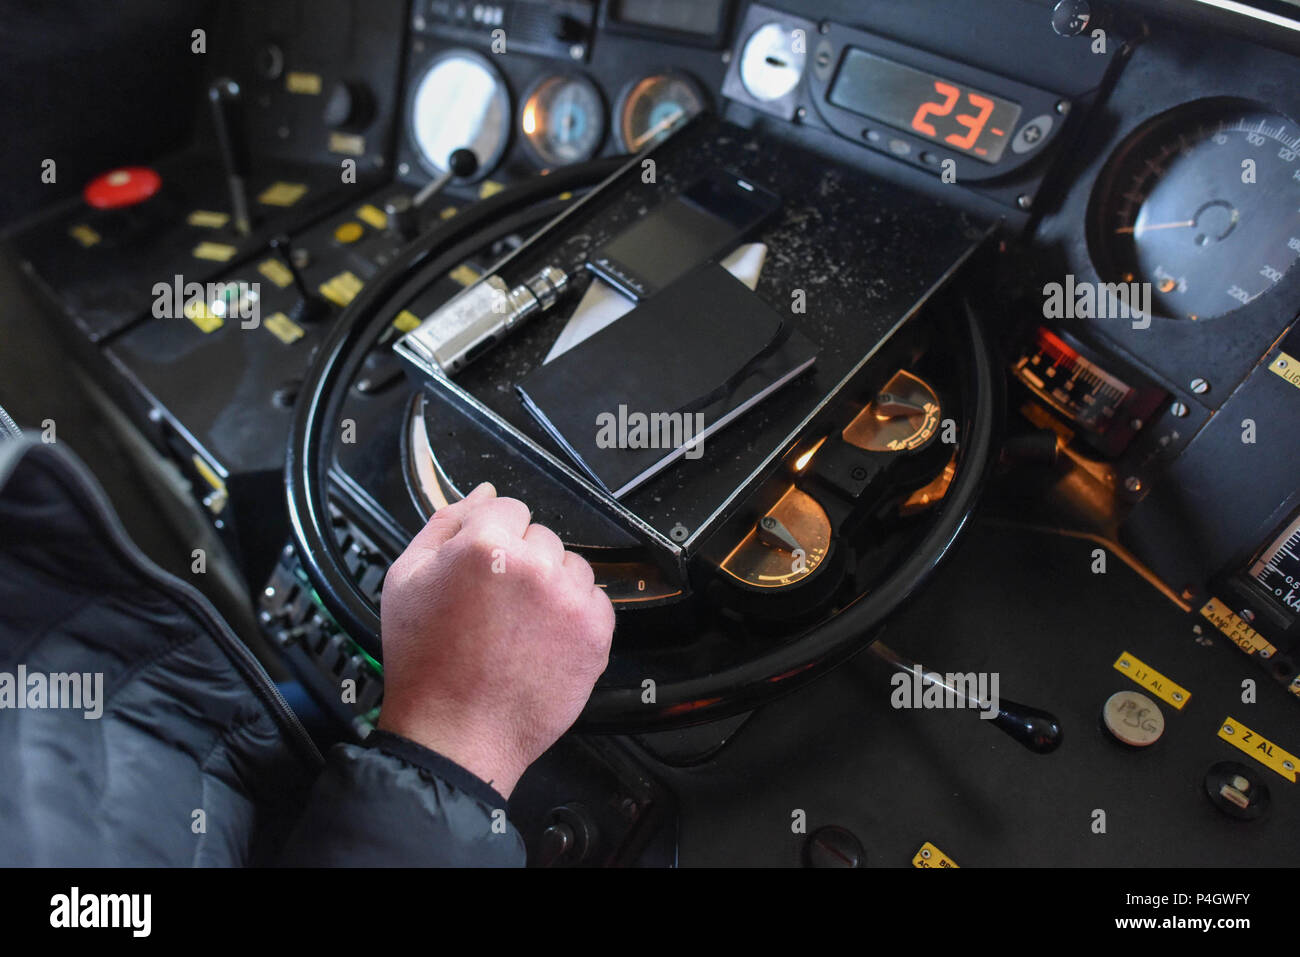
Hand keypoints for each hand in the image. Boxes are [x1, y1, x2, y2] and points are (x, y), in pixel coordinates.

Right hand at [376, 482, 614, 797]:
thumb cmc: (425, 663)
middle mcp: (533, 566)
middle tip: (495, 606)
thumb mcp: (406, 577)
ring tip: (518, 626)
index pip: (509, 507)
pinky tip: (542, 640)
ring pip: (571, 566)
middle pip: (541, 536)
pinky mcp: (595, 633)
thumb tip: (483, 492)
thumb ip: (446, 522)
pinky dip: (574, 615)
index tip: (483, 568)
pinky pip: (595, 600)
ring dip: (551, 586)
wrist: (454, 732)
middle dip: (521, 561)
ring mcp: (569, 600)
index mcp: (484, 545)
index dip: (491, 538)